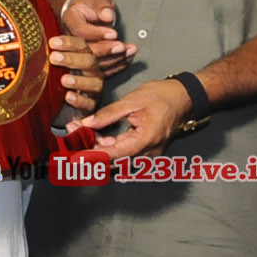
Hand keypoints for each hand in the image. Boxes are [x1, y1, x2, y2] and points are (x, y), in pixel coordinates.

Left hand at [48, 34, 103, 115]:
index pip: (81, 45)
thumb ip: (50, 52)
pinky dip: (79, 100)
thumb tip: (30, 34)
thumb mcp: (53, 65)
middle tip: (53, 57)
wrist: (59, 106)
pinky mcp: (90, 106)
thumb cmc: (55, 80)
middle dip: (71, 59)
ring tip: (64, 79)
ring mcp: (93, 89)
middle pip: (88, 61)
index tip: (52, 42)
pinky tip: (68, 97)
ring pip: (93, 83)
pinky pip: (88, 104)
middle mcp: (92, 71)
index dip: (68, 42)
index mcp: (84, 57)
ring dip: (78, 80)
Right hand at [59, 0, 137, 77]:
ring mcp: (76, 52)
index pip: (80, 30)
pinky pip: (99, 69)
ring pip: (92, 63)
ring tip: (130, 51)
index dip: (96, 33)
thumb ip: (103, 5)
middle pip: (84, 50)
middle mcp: (70, 38)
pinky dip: (115, 66)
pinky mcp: (86, 61)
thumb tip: (108, 16)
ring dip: (113, 59)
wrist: (85, 11)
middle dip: (105, 50)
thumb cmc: (92, 3)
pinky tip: (128, 59)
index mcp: (70, 19)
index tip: (113, 33)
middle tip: (122, 46)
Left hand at [74, 78, 188, 159]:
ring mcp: (148, 154)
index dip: (91, 156)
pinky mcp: (145, 150)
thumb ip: (108, 114)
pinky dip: (108, 147)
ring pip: (116, 158)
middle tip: (72, 135)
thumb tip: (86, 124)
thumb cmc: (162, 96)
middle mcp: (148, 153)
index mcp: (146, 140)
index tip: (74, 157)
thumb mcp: (132, 100)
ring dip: (97, 148)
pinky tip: (94, 135)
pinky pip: (123, 153)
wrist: (184, 97)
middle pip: (113, 160)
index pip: (113, 154)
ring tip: (79, 132)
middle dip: (89, 149)